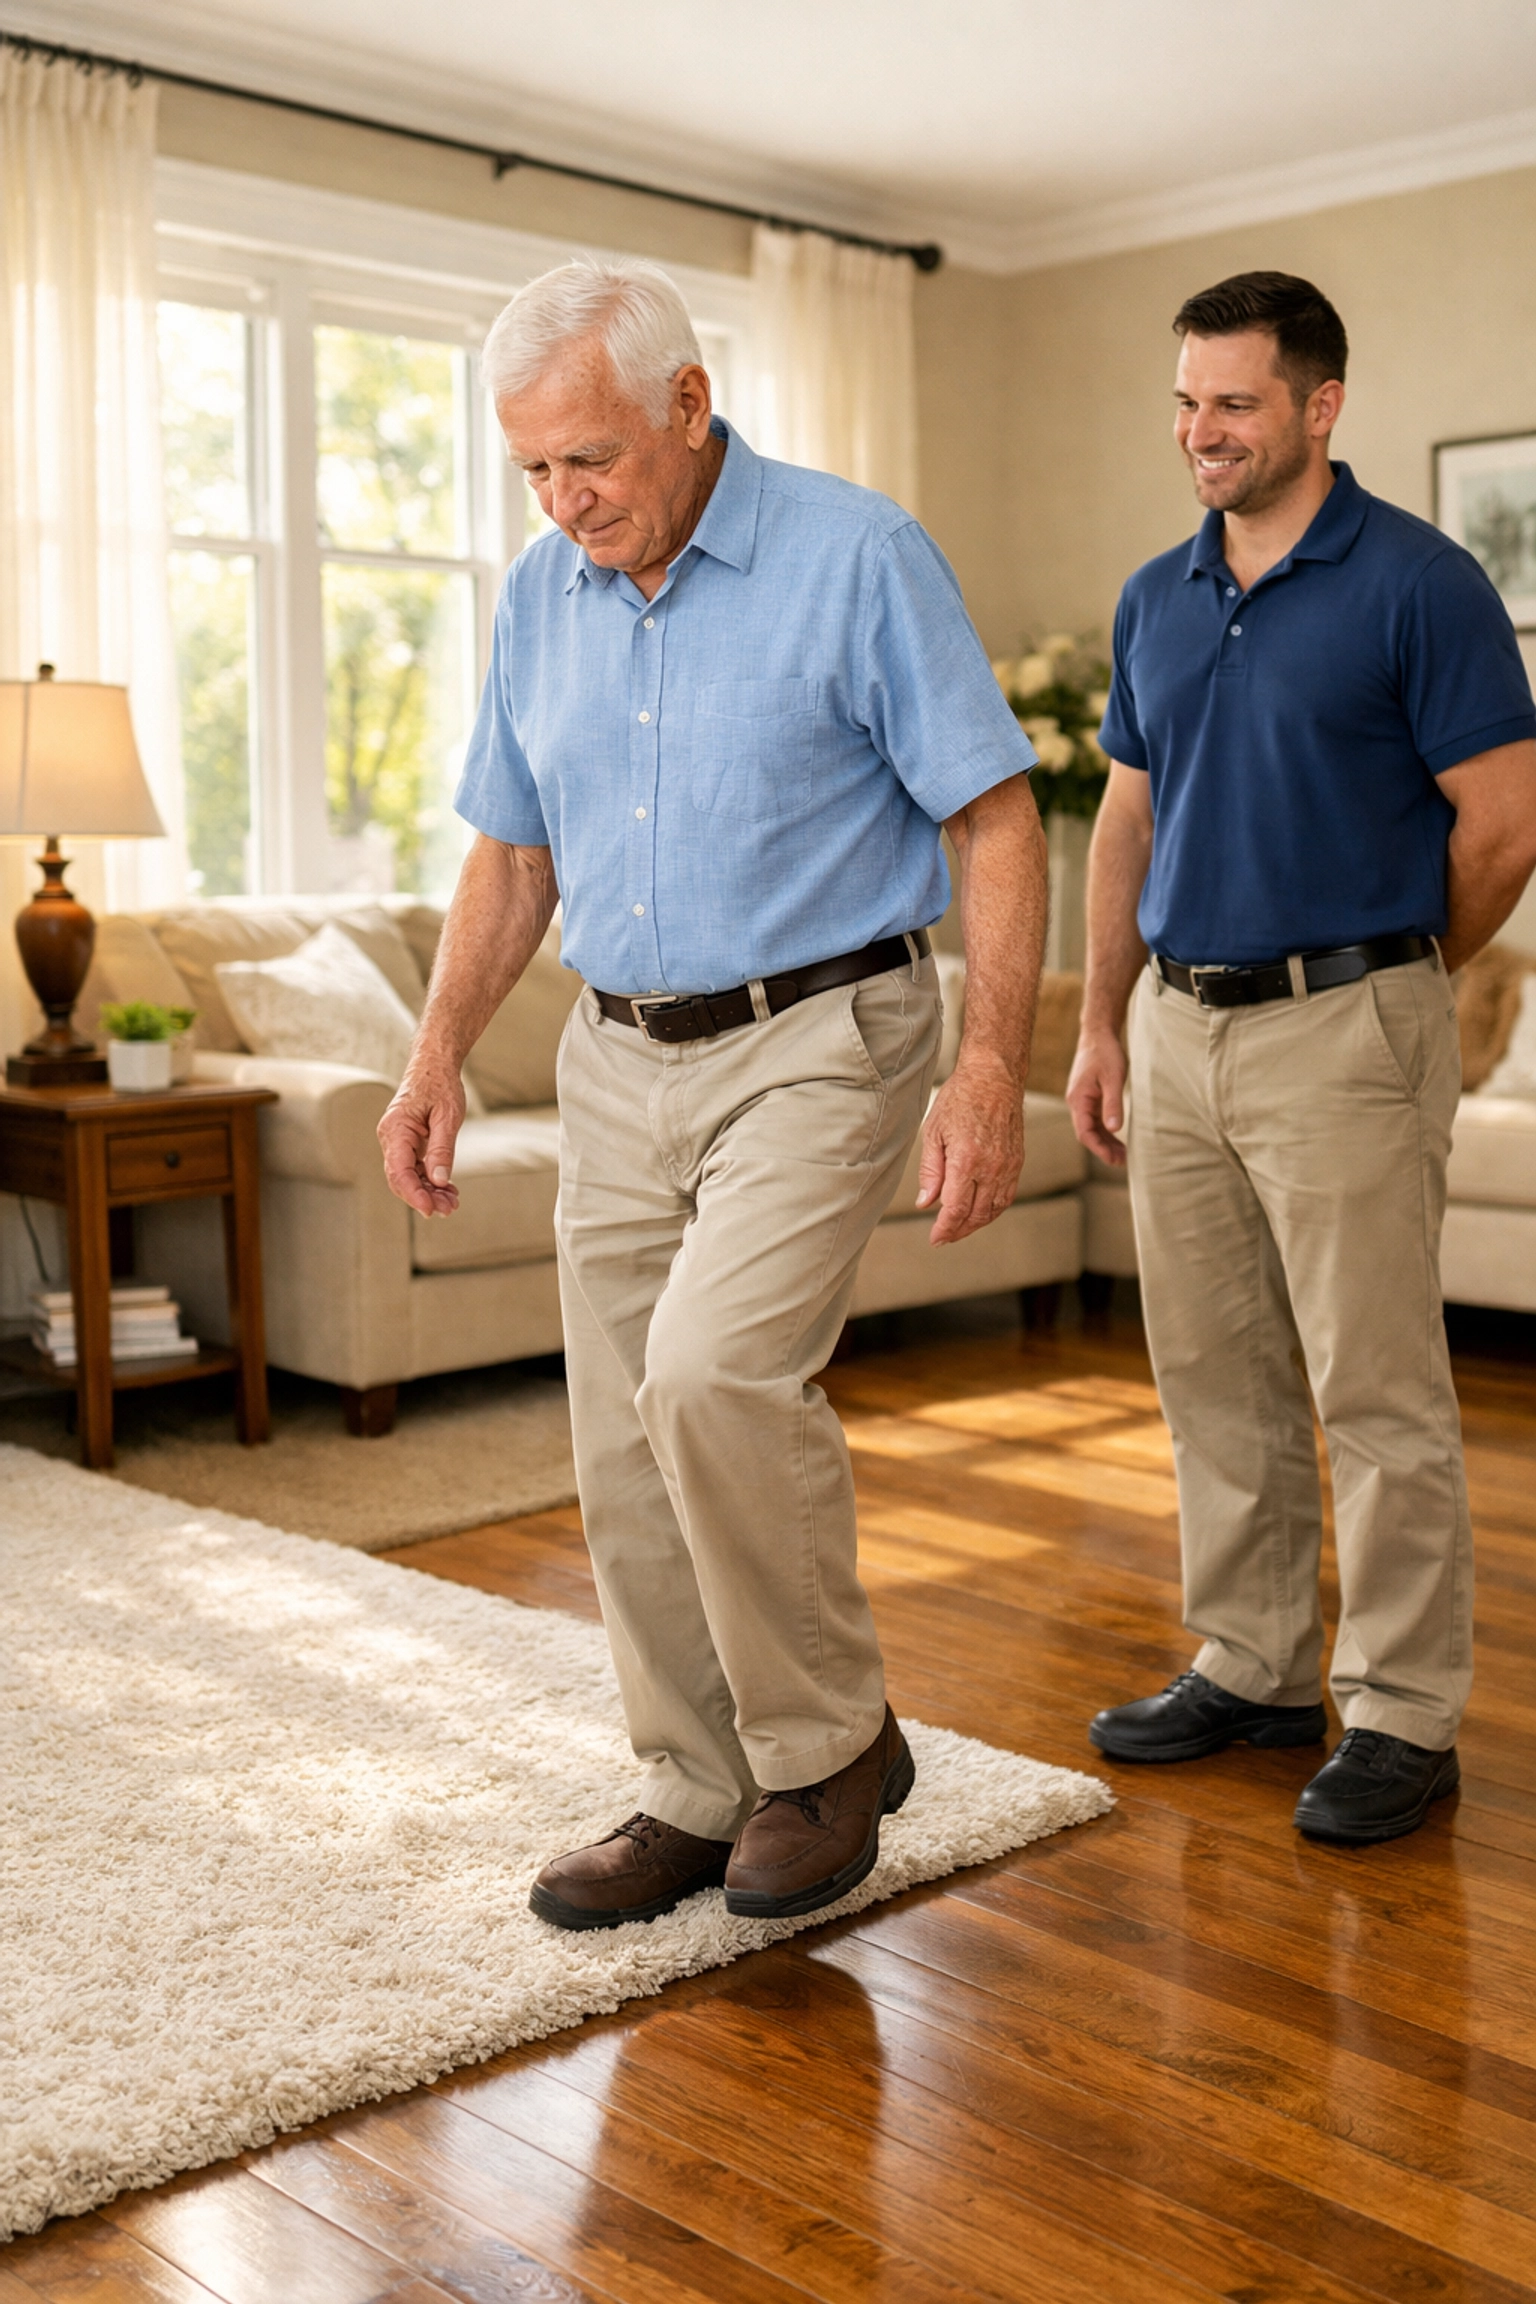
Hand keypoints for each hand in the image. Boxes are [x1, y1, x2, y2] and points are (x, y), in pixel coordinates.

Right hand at [378, 1063, 464, 1215]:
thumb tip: (440, 1181)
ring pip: (407, 1177)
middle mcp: (391, 1138)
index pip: (399, 1171)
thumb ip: (442, 1149)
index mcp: (396, 1129)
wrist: (434, 1066)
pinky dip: (429, 1181)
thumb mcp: (448, 1116)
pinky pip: (414, 1168)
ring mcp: (397, 1142)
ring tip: (452, 1203)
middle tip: (449, 1209)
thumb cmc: (440, 1085)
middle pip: (400, 1179)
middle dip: (424, 1197)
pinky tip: (447, 1190)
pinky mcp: (407, 1144)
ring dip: (429, 1192)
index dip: (414, 1194)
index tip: (431, 1209)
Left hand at [915, 1058, 1024, 1244]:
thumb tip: (926, 1204)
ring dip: (976, 1223)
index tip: (935, 1238)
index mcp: (967, 1160)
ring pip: (994, 1209)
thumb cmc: (959, 1099)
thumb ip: (931, 1171)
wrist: (994, 1077)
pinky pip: (1007, 1195)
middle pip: (976, 1215)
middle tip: (943, 1237)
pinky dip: (992, 1209)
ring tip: (959, 1228)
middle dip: (959, 1230)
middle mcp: (992, 1167)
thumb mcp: (934, 1132)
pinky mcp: (1017, 1161)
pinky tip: (979, 1211)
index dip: (945, 1229)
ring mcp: (1008, 1165)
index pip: (956, 1209)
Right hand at [1065, 1023, 1127, 1166]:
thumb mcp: (1113, 1078)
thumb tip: (1114, 1128)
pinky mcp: (1090, 1097)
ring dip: (1106, 1142)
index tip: (1114, 1160)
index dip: (1098, 1149)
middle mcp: (1076, 1102)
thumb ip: (1113, 1103)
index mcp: (1078, 1099)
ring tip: (1124, 1155)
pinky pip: (1096, 1119)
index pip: (1084, 1132)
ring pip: (1092, 1128)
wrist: (1098, 1033)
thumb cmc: (1105, 1053)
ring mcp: (1082, 1100)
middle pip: (1087, 1133)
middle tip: (1123, 1162)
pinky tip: (1118, 1138)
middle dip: (1104, 1149)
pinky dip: (1106, 1130)